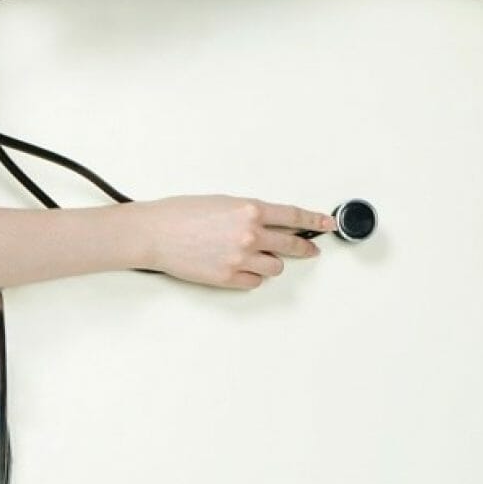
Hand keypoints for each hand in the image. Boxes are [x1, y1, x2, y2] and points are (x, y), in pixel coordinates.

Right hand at [140, 196, 334, 288]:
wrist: (155, 233)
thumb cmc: (180, 214)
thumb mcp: (221, 202)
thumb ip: (248, 213)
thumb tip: (267, 224)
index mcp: (249, 210)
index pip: (293, 216)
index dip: (314, 221)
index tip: (327, 224)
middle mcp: (250, 234)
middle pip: (292, 245)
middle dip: (304, 248)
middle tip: (309, 249)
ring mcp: (241, 258)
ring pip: (275, 267)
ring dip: (270, 262)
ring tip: (254, 257)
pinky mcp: (229, 278)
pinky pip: (254, 281)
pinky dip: (251, 276)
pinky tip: (238, 267)